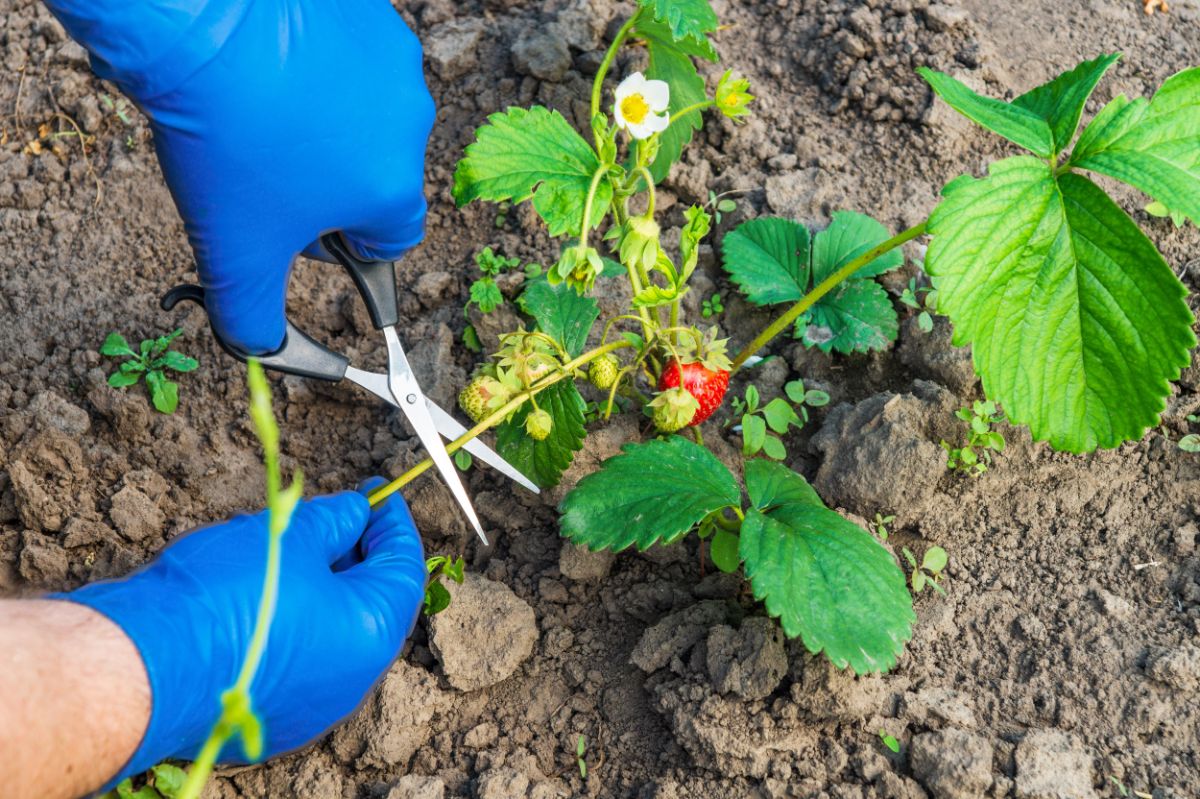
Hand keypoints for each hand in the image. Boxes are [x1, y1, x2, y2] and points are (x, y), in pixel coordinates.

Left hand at [44, 0, 435, 353]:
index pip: (391, 242)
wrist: (201, 20)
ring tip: (261, 111)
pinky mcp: (368, 14)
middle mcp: (412, 127)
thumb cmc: (227, 137)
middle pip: (376, 177)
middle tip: (263, 170)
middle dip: (327, 184)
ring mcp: (394, 64)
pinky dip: (317, 68)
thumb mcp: (233, 248)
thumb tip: (262, 350)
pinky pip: (351, 57)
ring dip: (326, 123)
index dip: (340, 246)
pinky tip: (270, 65)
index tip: (296, 228)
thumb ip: (252, 316)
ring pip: (366, 115)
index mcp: (393, 191)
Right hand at [56, 479, 424, 782]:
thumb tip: (356, 512)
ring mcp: (309, 705)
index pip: (403, 569)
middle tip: (338, 514)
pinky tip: (261, 590)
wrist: (142, 667)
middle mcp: (350, 681)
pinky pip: (294, 659)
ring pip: (329, 632)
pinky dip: (290, 622)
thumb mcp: (290, 535)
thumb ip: (335, 521)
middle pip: (369, 603)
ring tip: (291, 546)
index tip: (380, 494)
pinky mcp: (265, 715)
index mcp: (372, 635)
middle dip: (356, 554)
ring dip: (320, 587)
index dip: (392, 524)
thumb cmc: (224, 597)